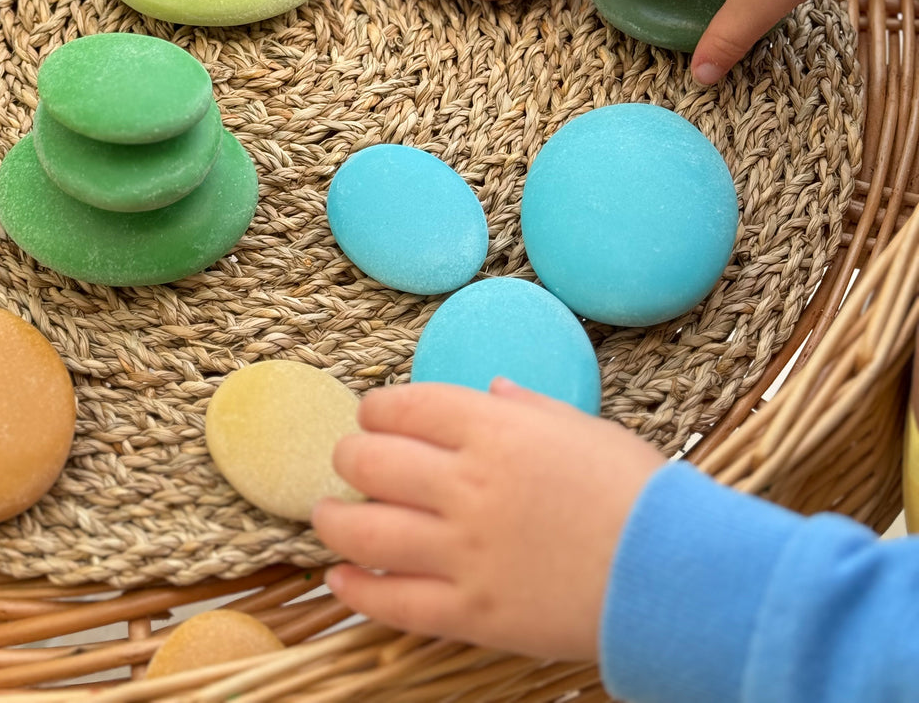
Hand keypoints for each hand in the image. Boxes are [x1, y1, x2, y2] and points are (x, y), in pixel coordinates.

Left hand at [312, 379, 663, 660]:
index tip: (370, 415)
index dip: (376, 409)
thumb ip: (526, 405)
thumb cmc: (637, 490)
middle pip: (372, 462)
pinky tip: (339, 579)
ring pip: (366, 531)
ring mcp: (464, 551)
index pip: (405, 406)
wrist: (673, 573)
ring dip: (333, 521)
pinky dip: (356, 590)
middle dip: (349, 458)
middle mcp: (467, 484)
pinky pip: (392, 601)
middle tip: (347, 462)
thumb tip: (491, 388)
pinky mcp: (471, 612)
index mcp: (494, 429)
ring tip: (326, 517)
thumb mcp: (582, 426)